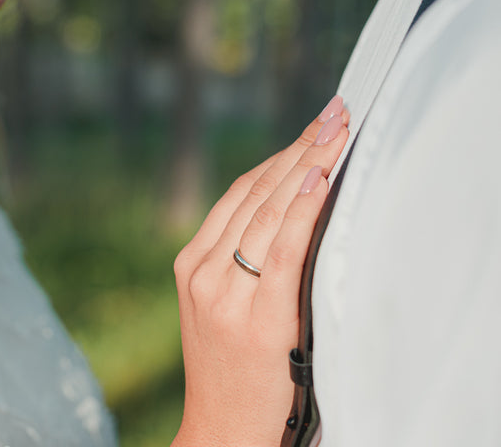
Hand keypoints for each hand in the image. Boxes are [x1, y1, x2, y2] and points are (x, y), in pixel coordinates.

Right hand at [172, 96, 349, 446]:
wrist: (221, 430)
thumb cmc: (229, 369)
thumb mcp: (219, 306)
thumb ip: (241, 260)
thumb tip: (294, 207)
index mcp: (191, 264)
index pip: (238, 194)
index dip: (278, 156)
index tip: (312, 127)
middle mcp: (202, 271)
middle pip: (254, 195)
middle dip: (299, 148)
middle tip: (334, 112)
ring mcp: (223, 293)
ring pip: (267, 213)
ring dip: (307, 165)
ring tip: (337, 131)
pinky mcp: (254, 317)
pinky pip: (281, 250)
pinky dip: (301, 211)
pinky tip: (320, 179)